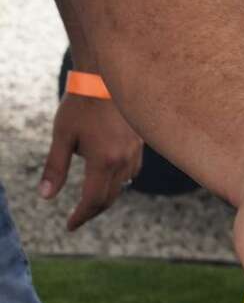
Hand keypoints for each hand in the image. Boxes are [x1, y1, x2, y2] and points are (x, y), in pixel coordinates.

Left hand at [40, 94, 143, 230]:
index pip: (92, 200)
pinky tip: (108, 175)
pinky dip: (119, 180)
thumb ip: (55, 168)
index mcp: (104, 161)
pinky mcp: (140, 144)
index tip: (70, 225)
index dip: (80, 216)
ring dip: (106, 196)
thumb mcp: (62, 136)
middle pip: (109, 198)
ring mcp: (135, 152)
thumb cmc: (81, 105)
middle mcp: (123, 161)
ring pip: (123, 186)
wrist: (106, 77)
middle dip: (91, 210)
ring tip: (90, 198)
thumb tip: (45, 197)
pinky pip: (132, 171)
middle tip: (77, 217)